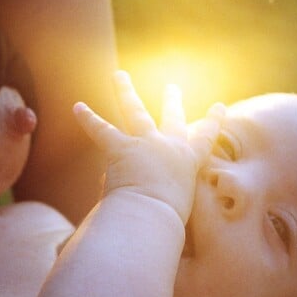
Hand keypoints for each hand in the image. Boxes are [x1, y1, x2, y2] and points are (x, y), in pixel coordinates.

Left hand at [74, 70, 224, 223]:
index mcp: (188, 163)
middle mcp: (170, 147)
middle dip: (172, 101)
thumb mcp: (176, 210)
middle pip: (172, 118)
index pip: (205, 140)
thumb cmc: (166, 221)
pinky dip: (88, 119)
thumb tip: (140, 198)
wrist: (152, 216)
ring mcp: (145, 144)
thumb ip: (162, 201)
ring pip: (134, 111)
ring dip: (125, 91)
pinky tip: (77, 107)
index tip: (218, 106)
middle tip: (172, 87)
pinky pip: (101, 130)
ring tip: (119, 75)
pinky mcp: (121, 149)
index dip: (212, 123)